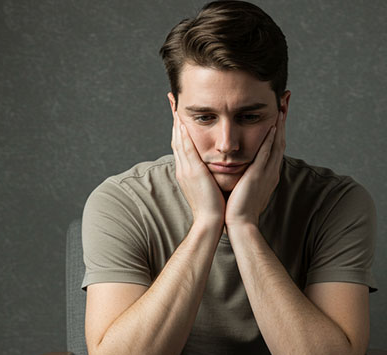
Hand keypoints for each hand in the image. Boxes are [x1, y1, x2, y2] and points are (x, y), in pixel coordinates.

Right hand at [171, 113, 224, 229]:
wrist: (210, 222)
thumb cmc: (214, 207)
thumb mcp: (209, 187)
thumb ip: (209, 175)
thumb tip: (214, 167)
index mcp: (187, 172)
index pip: (182, 144)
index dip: (180, 127)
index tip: (179, 112)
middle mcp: (183, 168)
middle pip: (176, 137)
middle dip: (174, 118)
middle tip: (172, 100)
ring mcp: (186, 169)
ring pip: (179, 139)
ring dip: (177, 120)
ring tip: (175, 103)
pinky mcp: (192, 171)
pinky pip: (187, 147)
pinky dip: (184, 133)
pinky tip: (183, 120)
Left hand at [225, 112, 284, 228]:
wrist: (239, 224)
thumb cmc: (238, 209)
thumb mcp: (245, 188)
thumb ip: (245, 176)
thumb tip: (239, 169)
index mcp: (267, 173)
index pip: (274, 146)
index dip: (278, 128)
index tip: (278, 111)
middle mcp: (270, 170)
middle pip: (279, 140)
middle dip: (283, 119)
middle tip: (286, 100)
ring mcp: (267, 173)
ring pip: (276, 143)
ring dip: (280, 124)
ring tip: (282, 105)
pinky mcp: (259, 175)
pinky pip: (267, 153)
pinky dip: (271, 139)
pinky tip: (273, 125)